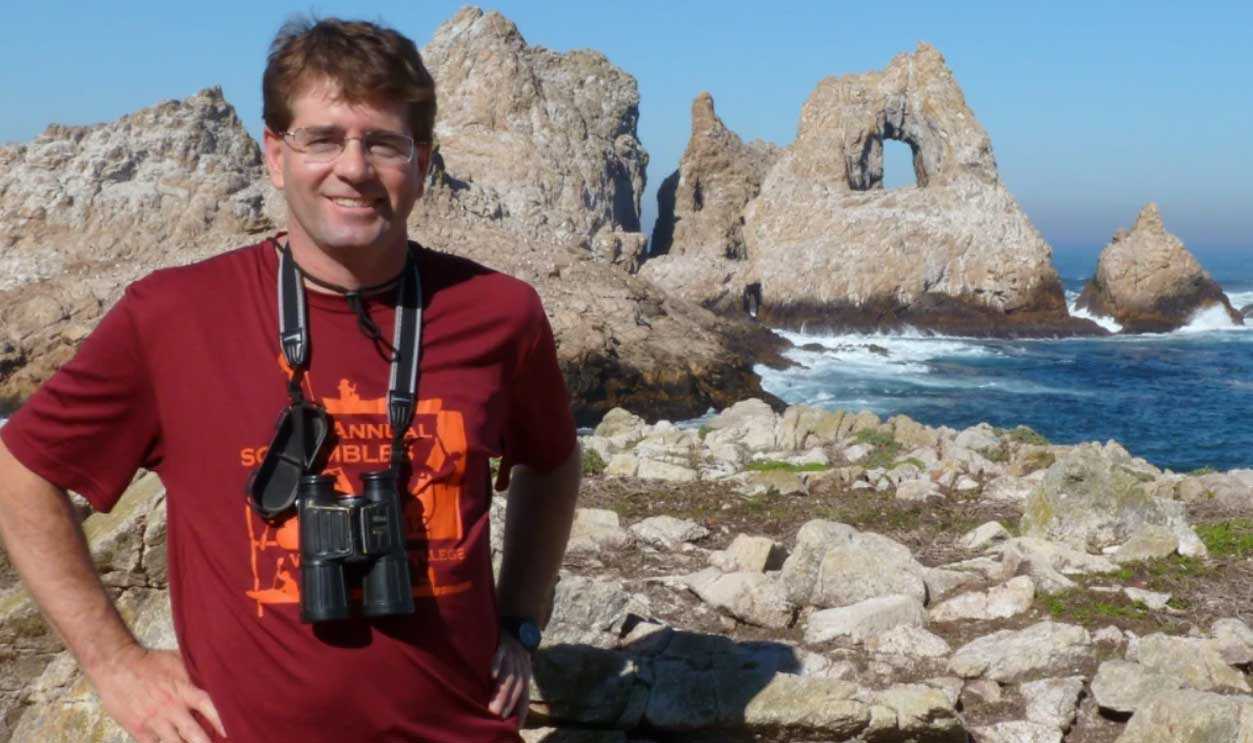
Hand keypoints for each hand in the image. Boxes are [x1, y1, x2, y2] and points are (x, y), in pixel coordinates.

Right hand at [91, 645, 226, 741]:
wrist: (116, 666)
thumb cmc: (151, 662)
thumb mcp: (177, 661)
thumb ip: (196, 673)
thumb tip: (218, 677)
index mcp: (183, 689)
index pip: (207, 706)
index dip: (221, 720)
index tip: (231, 732)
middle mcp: (170, 708)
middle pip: (193, 733)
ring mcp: (154, 721)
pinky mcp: (138, 729)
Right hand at [488, 632, 531, 727]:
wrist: (516, 623)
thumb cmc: (511, 654)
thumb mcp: (517, 670)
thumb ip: (512, 688)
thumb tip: (504, 713)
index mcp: (525, 676)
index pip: (524, 698)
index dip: (519, 713)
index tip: (511, 727)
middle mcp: (521, 666)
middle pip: (515, 689)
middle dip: (506, 706)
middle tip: (495, 719)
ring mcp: (512, 653)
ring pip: (509, 676)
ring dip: (501, 692)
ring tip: (491, 707)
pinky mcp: (502, 641)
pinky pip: (501, 653)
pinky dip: (497, 663)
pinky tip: (492, 674)